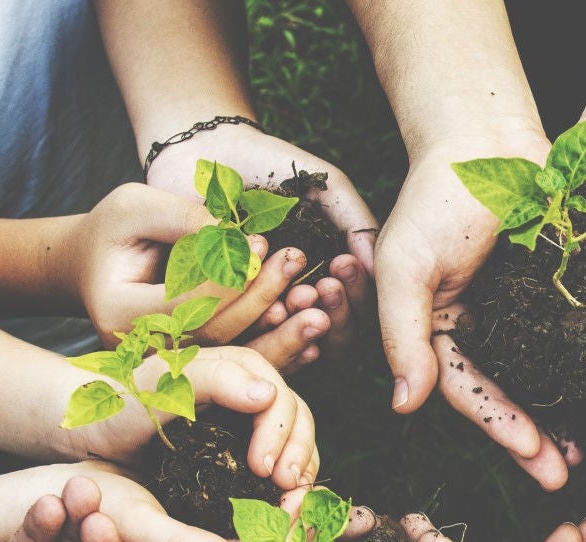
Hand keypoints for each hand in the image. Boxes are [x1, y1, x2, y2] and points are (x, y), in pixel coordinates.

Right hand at [54, 183, 331, 372]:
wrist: (98, 269)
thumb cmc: (114, 231)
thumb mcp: (134, 209)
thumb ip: (180, 217)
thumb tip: (234, 233)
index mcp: (123, 315)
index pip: (187, 301)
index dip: (228, 275)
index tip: (261, 242)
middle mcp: (148, 351)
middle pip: (217, 331)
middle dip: (262, 298)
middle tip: (298, 266)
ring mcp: (173, 365)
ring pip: (236, 354)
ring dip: (281, 332)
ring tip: (318, 305)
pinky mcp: (198, 367)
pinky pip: (243, 360)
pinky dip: (278, 347)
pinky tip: (312, 335)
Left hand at [61, 345, 318, 489]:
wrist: (92, 433)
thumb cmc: (120, 403)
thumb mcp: (163, 385)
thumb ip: (215, 380)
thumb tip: (269, 394)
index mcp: (241, 370)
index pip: (283, 401)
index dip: (282, 436)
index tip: (264, 470)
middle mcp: (252, 395)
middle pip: (299, 423)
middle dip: (299, 456)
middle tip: (285, 489)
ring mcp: (249, 426)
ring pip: (296, 447)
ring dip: (300, 475)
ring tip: (290, 503)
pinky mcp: (242, 455)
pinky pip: (278, 469)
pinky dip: (286, 490)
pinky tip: (278, 508)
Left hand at [148, 122, 375, 358]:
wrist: (205, 152)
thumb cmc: (271, 167)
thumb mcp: (328, 190)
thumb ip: (359, 229)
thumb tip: (381, 278)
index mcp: (326, 279)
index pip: (353, 313)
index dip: (354, 298)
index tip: (342, 267)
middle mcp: (297, 303)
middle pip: (329, 338)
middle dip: (333, 315)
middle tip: (324, 287)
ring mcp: (258, 313)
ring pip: (290, 344)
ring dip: (300, 325)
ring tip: (296, 295)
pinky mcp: (217, 316)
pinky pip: (245, 341)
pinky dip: (264, 330)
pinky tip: (273, 309)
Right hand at [374, 126, 572, 490]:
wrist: (487, 135)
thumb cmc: (436, 195)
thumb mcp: (406, 264)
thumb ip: (401, 335)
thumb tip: (404, 407)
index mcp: (440, 335)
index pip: (471, 393)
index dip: (502, 428)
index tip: (536, 457)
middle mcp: (483, 334)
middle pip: (513, 398)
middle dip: (540, 441)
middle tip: (569, 476)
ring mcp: (524, 316)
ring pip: (551, 377)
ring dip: (573, 416)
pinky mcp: (562, 292)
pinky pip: (582, 338)